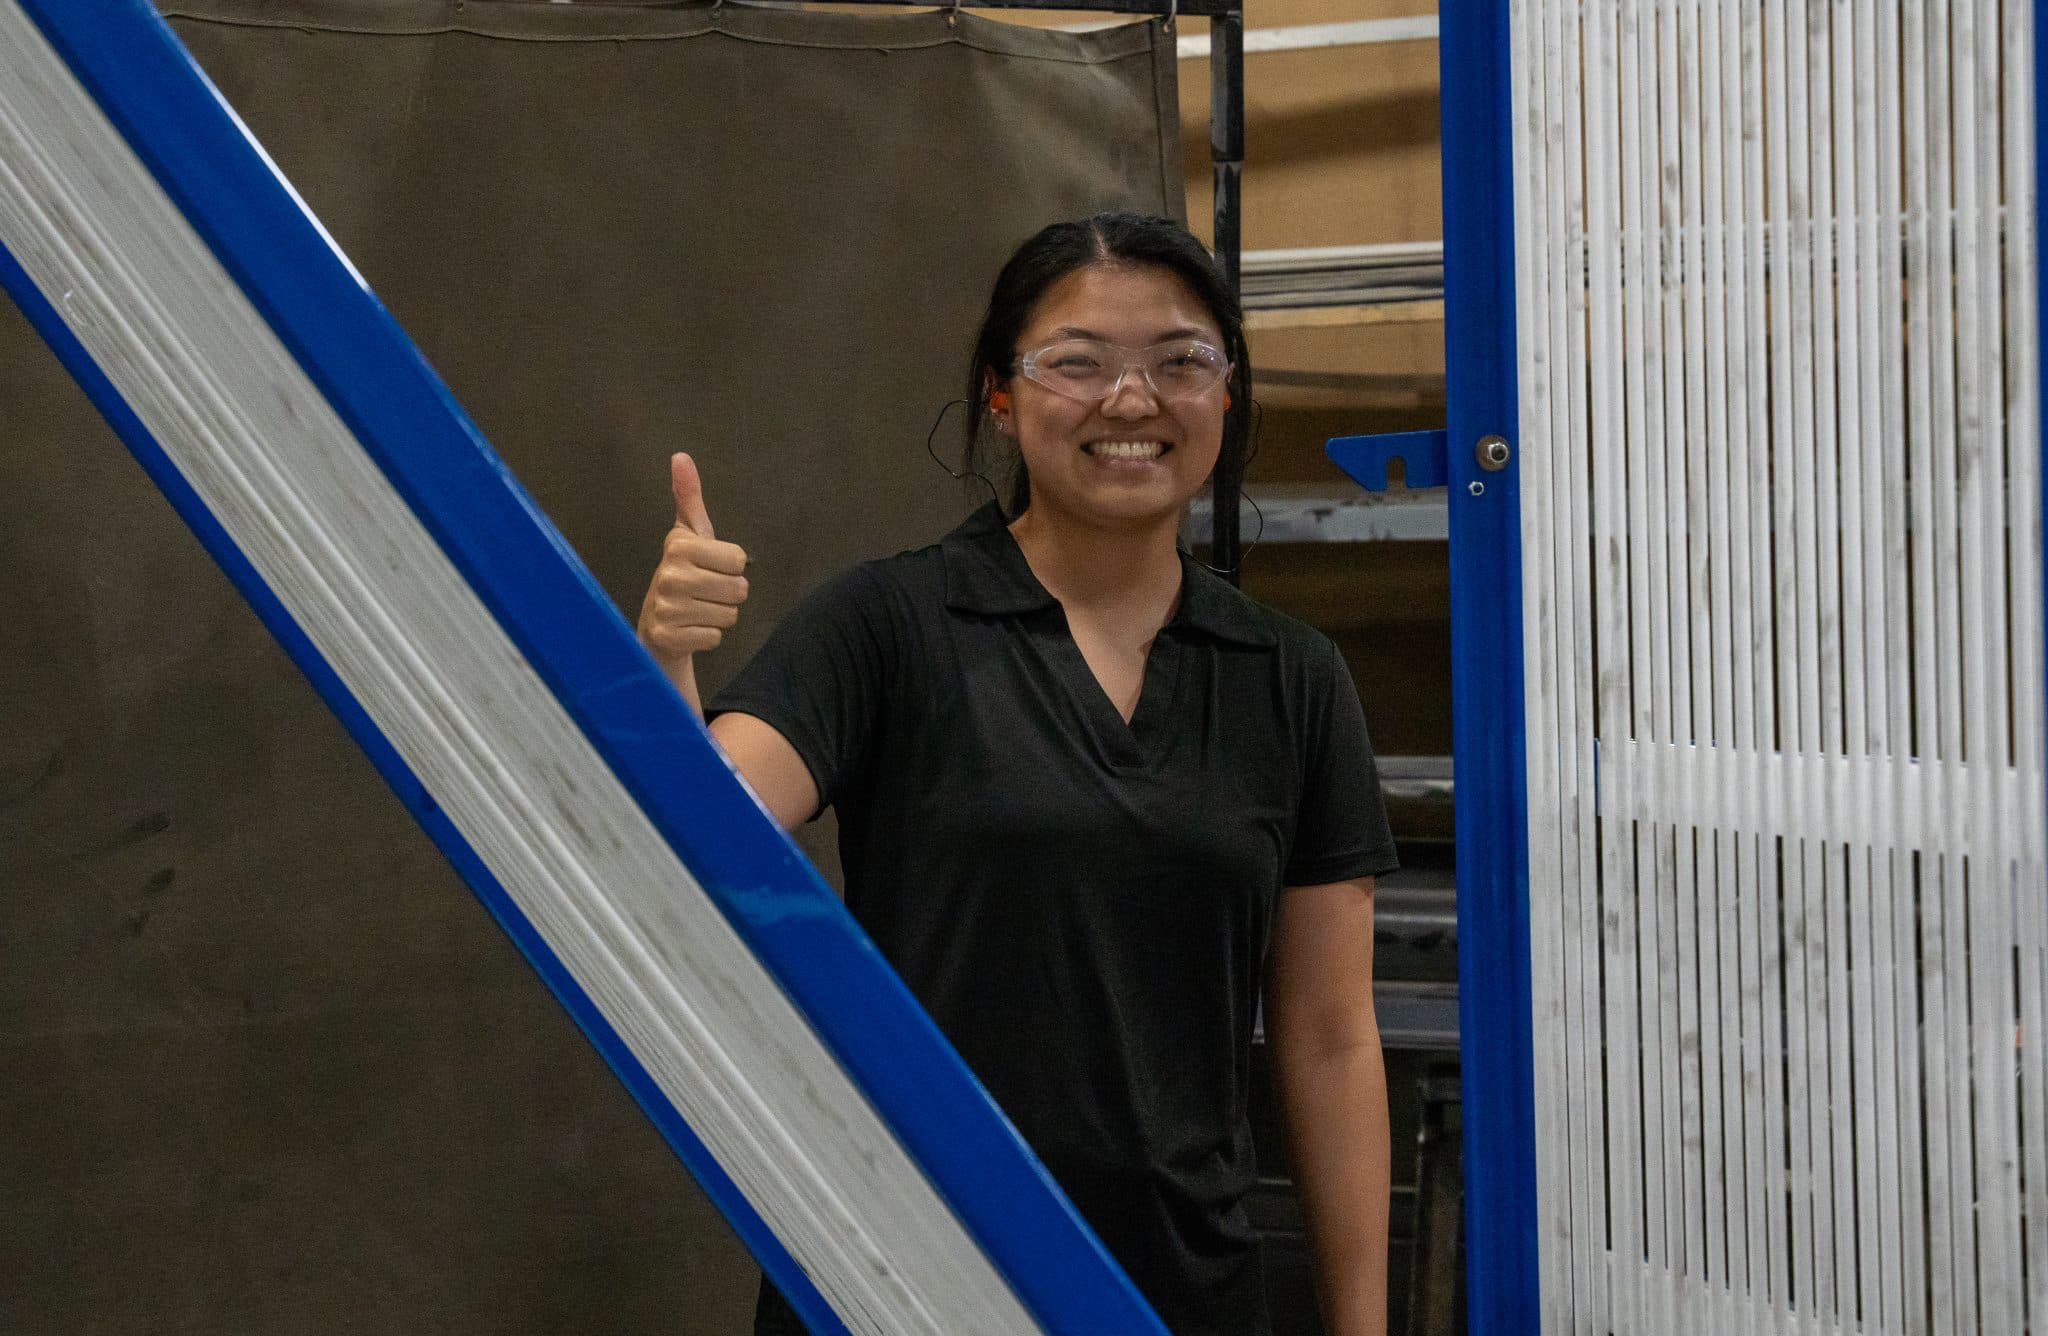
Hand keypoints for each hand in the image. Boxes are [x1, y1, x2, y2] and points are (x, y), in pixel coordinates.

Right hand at [636, 452, 748, 712]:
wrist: (657, 626)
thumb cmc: (682, 574)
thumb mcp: (688, 535)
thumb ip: (688, 497)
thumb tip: (681, 457)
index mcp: (679, 546)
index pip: (739, 560)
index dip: (731, 568)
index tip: (710, 568)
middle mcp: (669, 574)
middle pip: (739, 589)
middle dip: (729, 594)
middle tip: (705, 593)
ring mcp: (666, 607)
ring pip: (729, 615)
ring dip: (719, 616)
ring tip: (697, 610)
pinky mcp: (667, 636)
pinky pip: (715, 637)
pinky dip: (708, 637)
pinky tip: (690, 628)